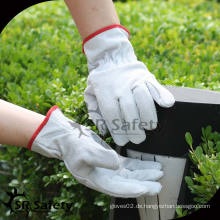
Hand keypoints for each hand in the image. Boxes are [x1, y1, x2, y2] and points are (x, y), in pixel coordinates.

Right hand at [28, 106, 162, 196]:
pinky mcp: (112, 160)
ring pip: (130, 174)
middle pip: (127, 184)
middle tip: (159, 185)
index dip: (131, 189)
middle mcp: (104, 177)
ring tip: (159, 172)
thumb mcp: (84, 152)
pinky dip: (139, 165)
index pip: (116, 188)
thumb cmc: (73, 146)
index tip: (145, 189)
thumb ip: (100, 158)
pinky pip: (129, 165)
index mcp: (96, 180)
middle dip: (143, 184)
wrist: (69, 138)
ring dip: (144, 174)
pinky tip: (149, 164)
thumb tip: (117, 164)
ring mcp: (109, 169)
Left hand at [83, 25, 174, 145]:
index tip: (123, 141)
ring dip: (149, 115)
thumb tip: (104, 131)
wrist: (110, 57)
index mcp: (104, 91)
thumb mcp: (90, 93)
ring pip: (144, 98)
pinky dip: (162, 95)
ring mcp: (134, 80)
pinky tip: (166, 105)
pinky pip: (156, 85)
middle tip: (138, 139)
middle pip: (129, 110)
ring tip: (149, 127)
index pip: (112, 115)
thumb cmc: (100, 80)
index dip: (118, 131)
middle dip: (134, 129)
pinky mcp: (146, 75)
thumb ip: (94, 112)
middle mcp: (120, 86)